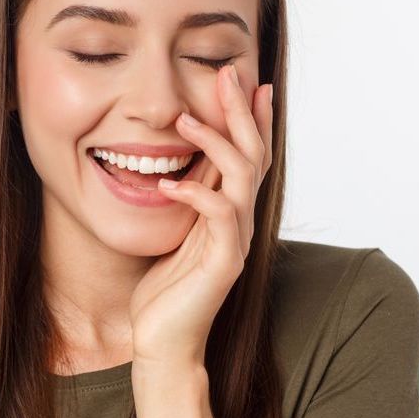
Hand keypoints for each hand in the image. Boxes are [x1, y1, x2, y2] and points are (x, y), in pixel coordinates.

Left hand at [129, 65, 273, 366]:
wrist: (163, 342)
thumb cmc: (164, 288)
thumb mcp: (174, 232)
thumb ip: (186, 199)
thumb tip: (178, 164)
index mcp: (230, 213)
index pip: (250, 155)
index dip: (251, 118)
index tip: (245, 80)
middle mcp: (240, 223)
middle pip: (255, 156)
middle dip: (242, 113)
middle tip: (229, 75)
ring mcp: (235, 243)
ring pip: (243, 179)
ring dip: (218, 144)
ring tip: (188, 119)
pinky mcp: (223, 264)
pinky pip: (219, 218)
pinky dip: (197, 195)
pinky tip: (170, 184)